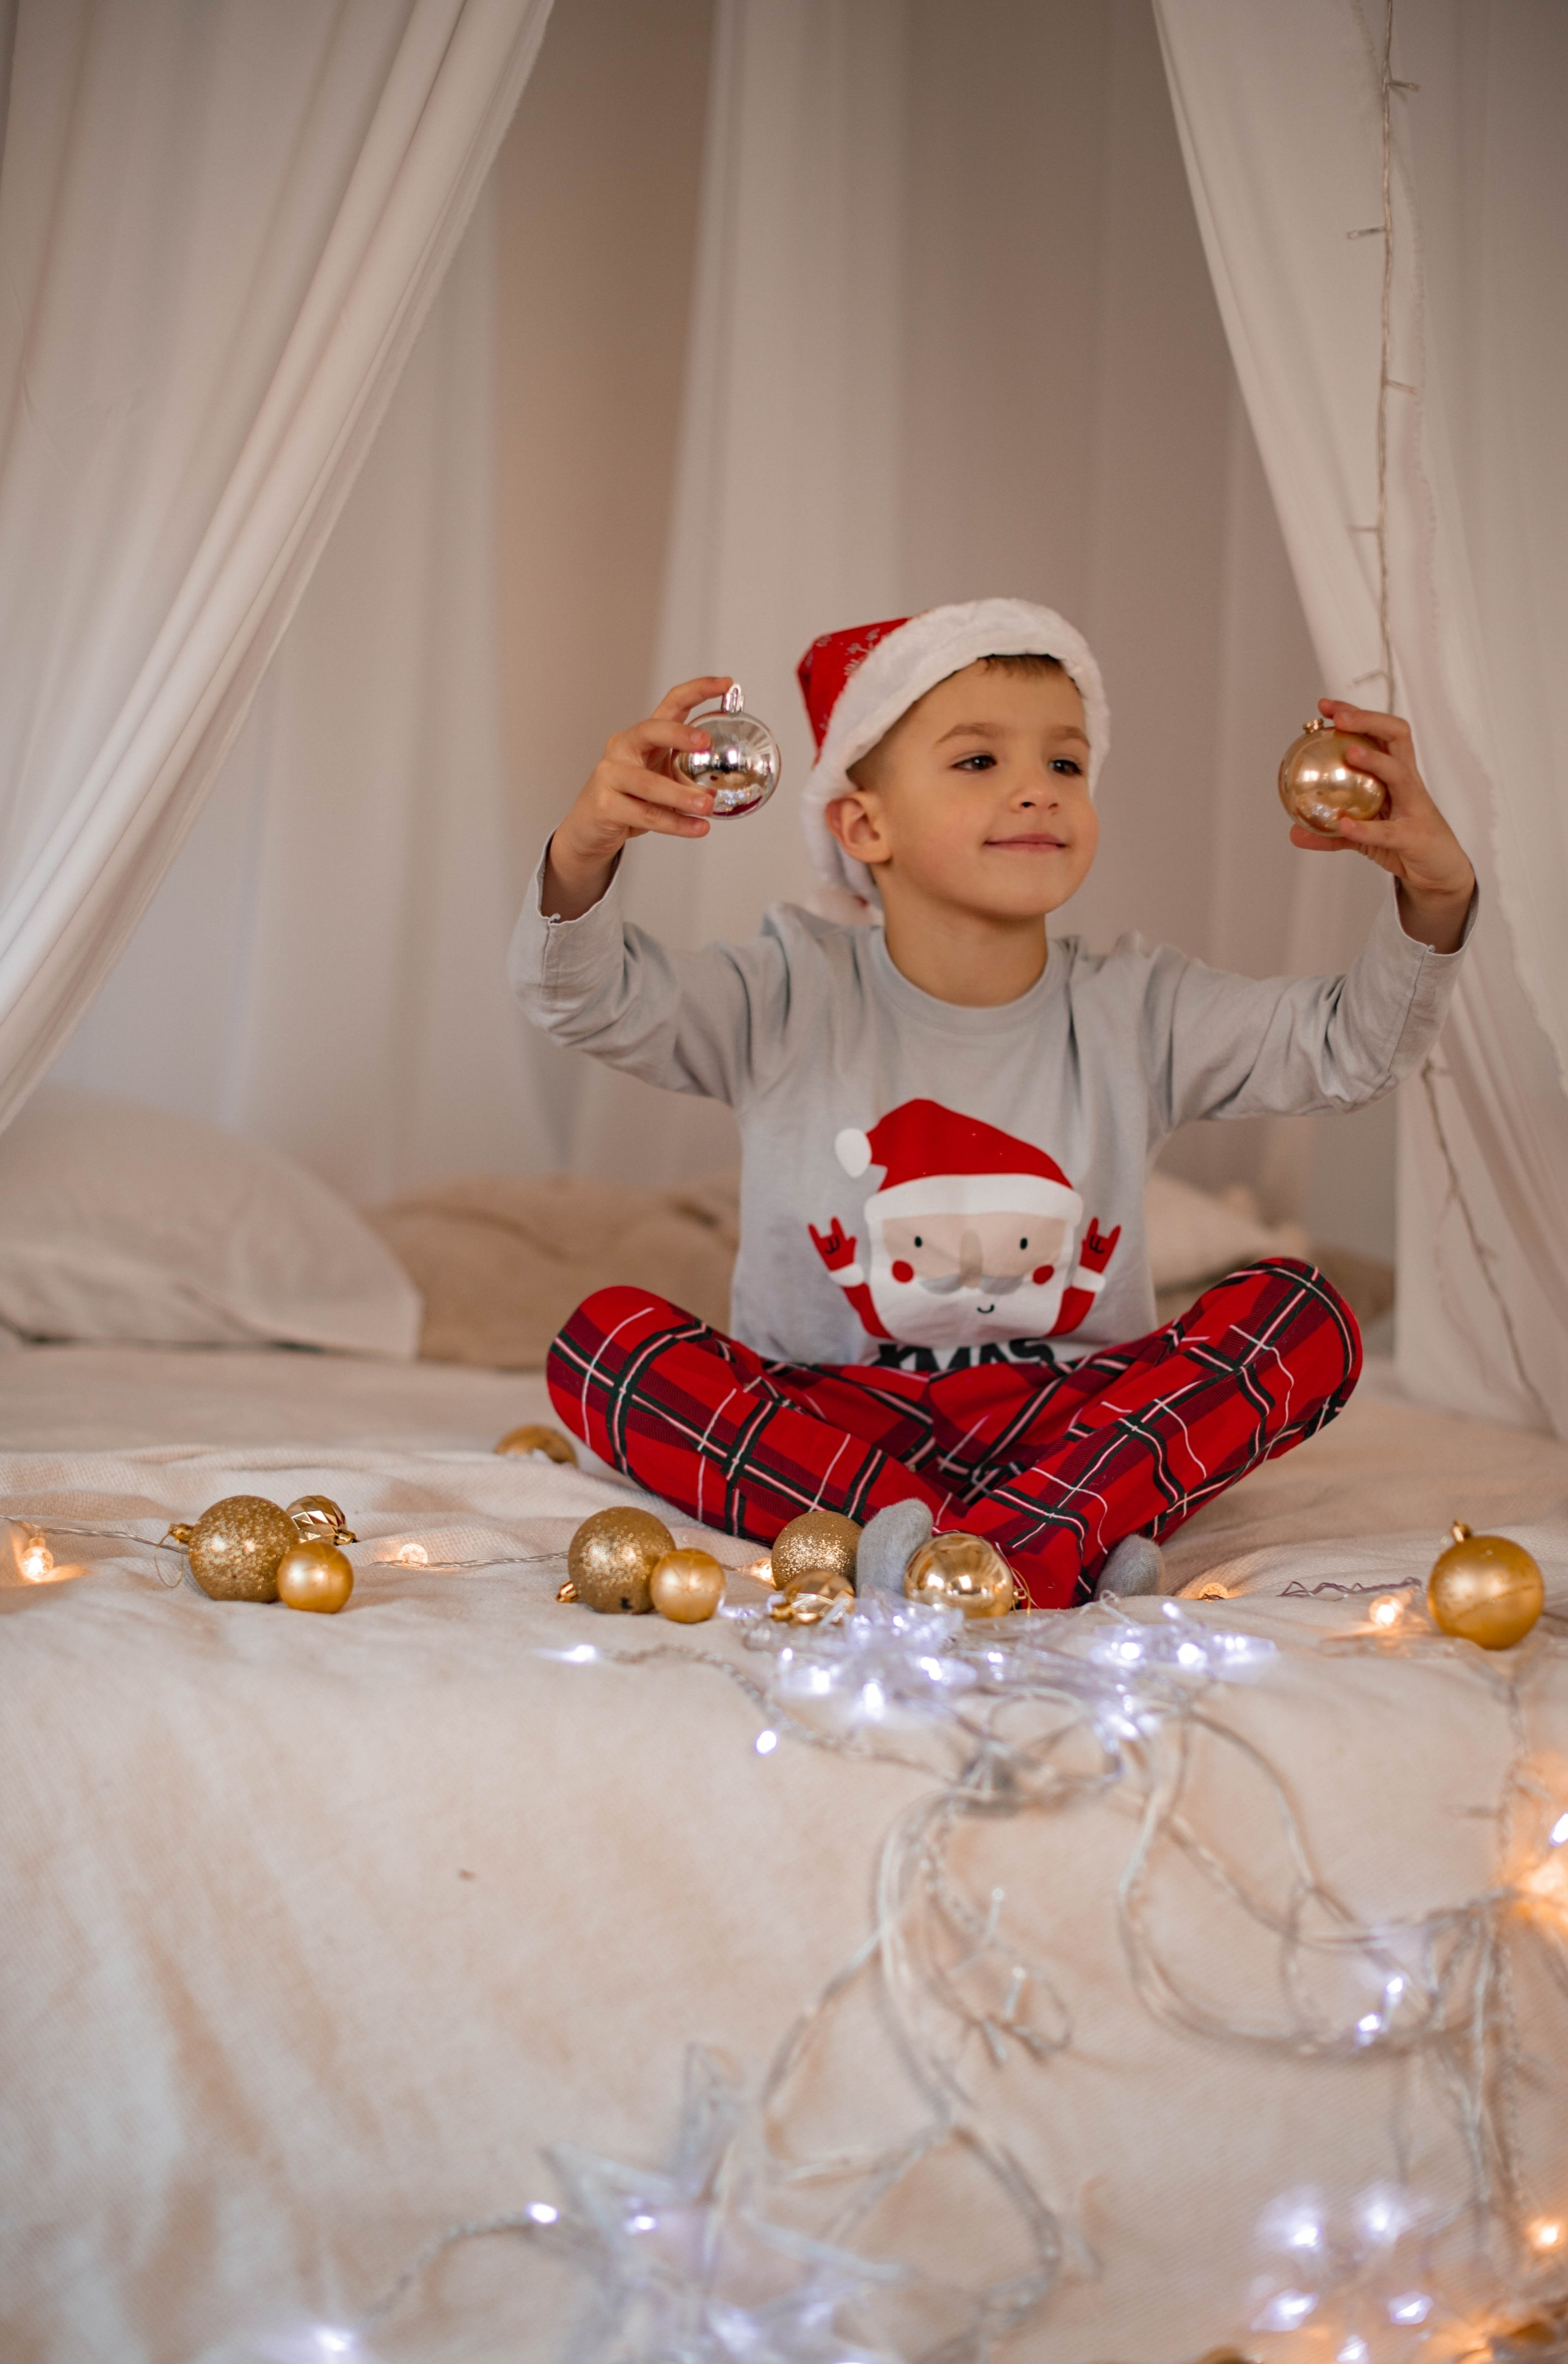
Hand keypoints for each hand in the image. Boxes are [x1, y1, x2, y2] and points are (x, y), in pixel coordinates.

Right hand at [542, 676, 731, 919]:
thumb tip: (717, 788)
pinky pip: (646, 815)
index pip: (671, 704)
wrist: (590, 828)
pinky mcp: (606, 805)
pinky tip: (697, 828)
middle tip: (705, 742)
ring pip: (649, 783)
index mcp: (642, 737)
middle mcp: (623, 748)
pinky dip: (675, 823)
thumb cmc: (628, 799)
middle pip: (650, 730)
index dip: (698, 691)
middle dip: (679, 733)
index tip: (726, 685)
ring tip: (708, 805)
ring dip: (682, 795)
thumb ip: (686, 778)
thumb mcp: (661, 781)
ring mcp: (610, 775)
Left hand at [1289, 699, 1474, 952]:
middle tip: (1339, 717)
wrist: (1439, 873)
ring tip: (1350, 752)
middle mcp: (1408, 783)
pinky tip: (1344, 824)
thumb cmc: (1404, 843)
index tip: (1326, 706)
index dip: (1356, 715)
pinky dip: (1366, 827)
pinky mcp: (1415, 836)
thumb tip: (1294, 832)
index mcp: (1396, 774)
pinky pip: (1389, 831)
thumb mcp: (1363, 836)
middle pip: (1396, 736)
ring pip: (1400, 774)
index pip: (1379, 733)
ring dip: (1375, 760)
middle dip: (1368, 720)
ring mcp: (1415, 807)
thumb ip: (1331, 832)